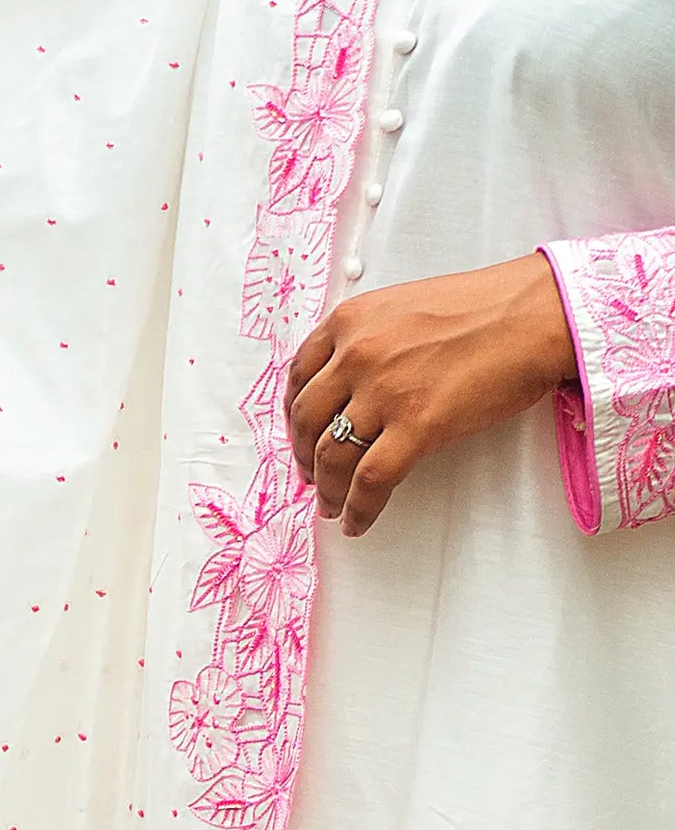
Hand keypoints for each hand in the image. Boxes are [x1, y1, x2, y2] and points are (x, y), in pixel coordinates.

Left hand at [284, 252, 576, 538]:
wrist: (536, 314)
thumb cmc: (485, 308)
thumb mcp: (406, 307)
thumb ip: (371, 338)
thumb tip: (353, 382)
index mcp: (351, 321)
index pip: (299, 375)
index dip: (293, 414)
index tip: (299, 434)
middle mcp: (357, 354)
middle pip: (307, 420)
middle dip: (303, 456)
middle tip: (310, 476)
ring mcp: (383, 391)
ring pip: (332, 456)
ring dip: (326, 489)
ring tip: (330, 505)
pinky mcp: (416, 425)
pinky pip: (370, 481)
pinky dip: (357, 508)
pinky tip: (356, 522)